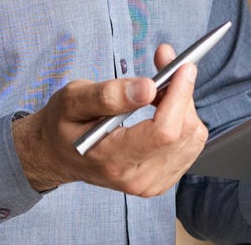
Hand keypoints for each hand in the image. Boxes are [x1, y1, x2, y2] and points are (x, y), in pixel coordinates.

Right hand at [12, 44, 207, 194]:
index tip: (183, 67)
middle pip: (183, 132)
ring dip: (184, 105)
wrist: (57, 155)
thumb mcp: (74, 99)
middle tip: (168, 67)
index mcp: (112, 159)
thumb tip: (148, 88)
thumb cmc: (64, 124)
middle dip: (182, 93)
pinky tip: (163, 109)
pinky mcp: (162, 181)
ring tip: (159, 90)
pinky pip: (191, 145)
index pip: (164, 132)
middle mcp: (135, 178)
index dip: (179, 96)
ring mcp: (151, 184)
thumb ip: (108, 94)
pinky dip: (184, 120)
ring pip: (193, 137)